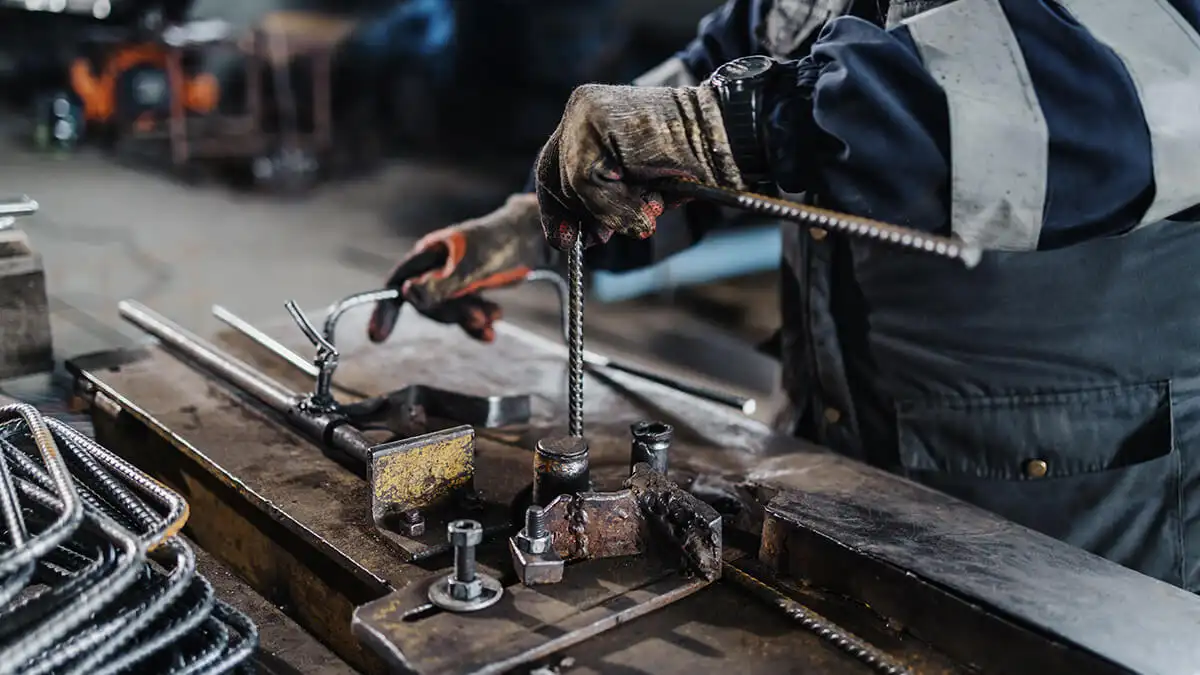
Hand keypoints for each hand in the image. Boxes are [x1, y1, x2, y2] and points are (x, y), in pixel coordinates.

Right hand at [368, 194, 545, 342]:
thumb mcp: (471, 267)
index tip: (378, 337)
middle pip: (426, 304)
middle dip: (451, 315)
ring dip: (468, 320)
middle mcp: (436, 266)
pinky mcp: (469, 289)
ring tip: (493, 318)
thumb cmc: (501, 244)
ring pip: (448, 311)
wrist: (535, 239)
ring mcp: (452, 278)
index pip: (397, 283)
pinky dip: (478, 322)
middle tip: (479, 319)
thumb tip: (405, 294)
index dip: (385, 310)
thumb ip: (441, 284)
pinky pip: (465, 313)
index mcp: (428, 254)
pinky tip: (494, 325)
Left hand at [535, 84, 743, 249]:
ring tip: (652, 206)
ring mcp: (586, 112)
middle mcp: (582, 109)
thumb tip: (575, 235)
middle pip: (558, 178)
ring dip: (612, 210)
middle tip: (604, 237)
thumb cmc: (690, 163)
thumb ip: (603, 199)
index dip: (556, 209)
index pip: (554, 168)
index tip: (563, 241)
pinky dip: (616, 204)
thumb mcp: (636, 187)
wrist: (725, 138)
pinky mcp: (596, 123)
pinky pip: (586, 181)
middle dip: (584, 214)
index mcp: (589, 119)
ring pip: (574, 183)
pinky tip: (651, 200)